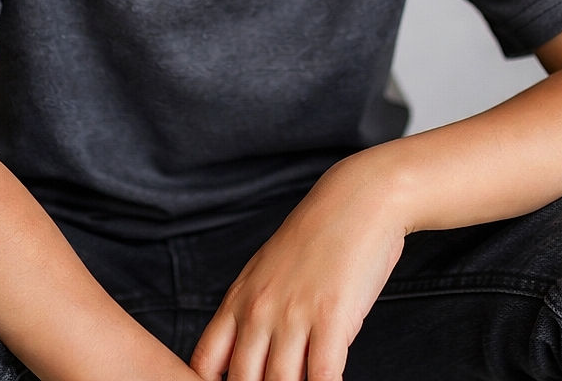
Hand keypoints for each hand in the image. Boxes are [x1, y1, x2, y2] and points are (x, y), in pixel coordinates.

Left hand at [191, 153, 405, 380]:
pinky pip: (322, 378)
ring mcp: (293, 315)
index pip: (205, 363)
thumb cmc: (316, 236)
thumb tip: (243, 356)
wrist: (357, 199)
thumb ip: (251, 312)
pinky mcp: (330, 318)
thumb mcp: (267, 270)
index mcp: (239, 299)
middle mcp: (259, 310)